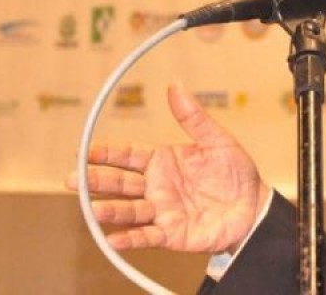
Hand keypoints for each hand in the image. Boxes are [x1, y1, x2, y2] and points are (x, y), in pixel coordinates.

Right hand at [66, 84, 269, 253]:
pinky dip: (129, 239)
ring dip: (109, 210)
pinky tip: (113, 239)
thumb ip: (194, 118)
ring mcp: (162, 211)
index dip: (107, 153)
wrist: (253, 207)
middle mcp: (156, 186)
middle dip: (96, 181)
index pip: (128, 155)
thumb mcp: (217, 141)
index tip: (85, 149)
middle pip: (121, 183)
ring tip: (90, 209)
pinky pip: (147, 237)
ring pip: (129, 210)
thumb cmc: (235, 172)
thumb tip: (175, 86)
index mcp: (163, 161)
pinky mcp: (171, 234)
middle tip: (71, 179)